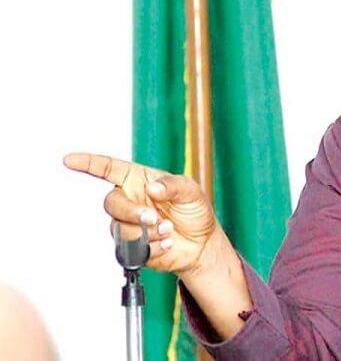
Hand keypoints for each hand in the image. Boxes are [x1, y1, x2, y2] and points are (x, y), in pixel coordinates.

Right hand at [64, 153, 222, 276]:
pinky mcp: (130, 246)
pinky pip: (130, 249)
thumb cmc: (194, 211)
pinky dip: (152, 247)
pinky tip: (167, 243)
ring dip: (147, 232)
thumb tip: (153, 188)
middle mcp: (129, 200)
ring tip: (169, 230)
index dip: (88, 163)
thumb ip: (174, 186)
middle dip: (131, 212)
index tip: (70, 160)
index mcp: (138, 180)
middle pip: (111, 203)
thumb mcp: (191, 191)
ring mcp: (128, 224)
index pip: (108, 169)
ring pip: (120, 228)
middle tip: (153, 218)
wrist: (202, 243)